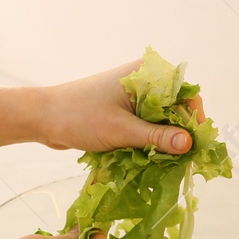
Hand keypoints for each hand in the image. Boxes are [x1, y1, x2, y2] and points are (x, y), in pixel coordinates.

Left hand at [35, 60, 205, 154]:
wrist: (43, 118)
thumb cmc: (79, 117)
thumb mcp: (122, 131)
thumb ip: (157, 138)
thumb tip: (190, 144)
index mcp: (145, 74)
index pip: (186, 95)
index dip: (194, 121)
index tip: (195, 148)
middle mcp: (144, 81)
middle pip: (177, 109)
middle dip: (179, 135)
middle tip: (181, 163)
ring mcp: (134, 96)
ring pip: (163, 121)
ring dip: (164, 142)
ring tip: (164, 164)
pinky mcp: (125, 111)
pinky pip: (148, 126)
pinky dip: (150, 143)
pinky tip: (150, 160)